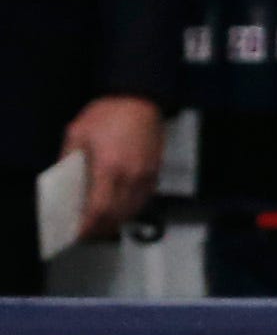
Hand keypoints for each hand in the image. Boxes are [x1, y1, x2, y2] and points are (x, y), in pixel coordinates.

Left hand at [61, 96, 163, 236]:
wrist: (139, 101)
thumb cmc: (107, 114)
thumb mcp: (77, 133)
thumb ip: (70, 160)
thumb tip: (65, 185)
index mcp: (109, 167)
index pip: (100, 208)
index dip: (89, 225)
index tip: (78, 232)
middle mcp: (131, 178)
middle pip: (117, 215)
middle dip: (101, 227)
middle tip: (87, 232)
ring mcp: (146, 178)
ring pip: (132, 211)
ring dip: (116, 221)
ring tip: (101, 224)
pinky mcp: (155, 175)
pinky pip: (142, 201)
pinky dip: (129, 210)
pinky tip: (118, 209)